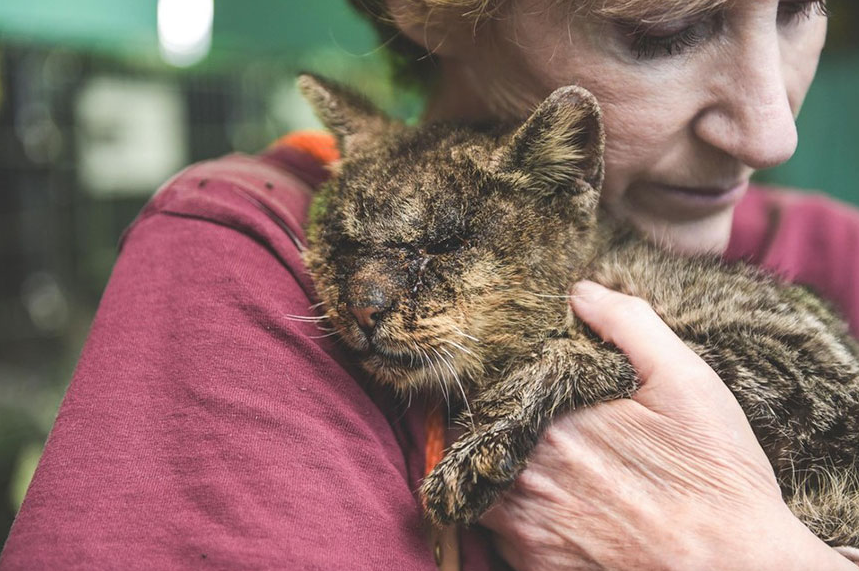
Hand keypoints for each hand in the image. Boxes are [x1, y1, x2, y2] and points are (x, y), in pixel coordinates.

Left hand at [480, 281, 855, 570]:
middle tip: (525, 419)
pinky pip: (497, 534)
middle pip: (480, 434)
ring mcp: (526, 526)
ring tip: (532, 460)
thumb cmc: (714, 473)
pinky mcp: (536, 566)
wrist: (734, 566)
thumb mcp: (684, 381)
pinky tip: (549, 505)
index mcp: (553, 418)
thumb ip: (628, 325)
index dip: (501, 381)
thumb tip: (580, 291)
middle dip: (496, 422)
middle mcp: (527, 471)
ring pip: (480, 482)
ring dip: (495, 467)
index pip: (495, 388)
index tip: (519, 382)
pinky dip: (510, 515)